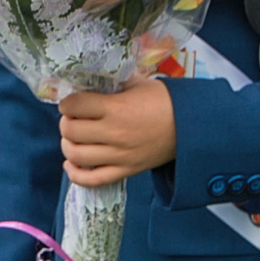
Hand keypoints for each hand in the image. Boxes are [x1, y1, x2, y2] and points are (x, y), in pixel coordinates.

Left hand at [57, 78, 176, 187]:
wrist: (192, 126)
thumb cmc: (165, 102)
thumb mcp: (139, 84)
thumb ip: (113, 82)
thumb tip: (89, 80)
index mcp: (118, 108)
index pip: (74, 106)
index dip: (68, 103)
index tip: (73, 103)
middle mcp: (115, 133)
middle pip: (70, 131)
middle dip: (67, 123)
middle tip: (75, 119)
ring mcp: (120, 155)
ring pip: (76, 155)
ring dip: (68, 145)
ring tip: (75, 139)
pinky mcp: (127, 170)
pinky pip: (92, 180)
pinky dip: (76, 174)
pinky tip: (73, 164)